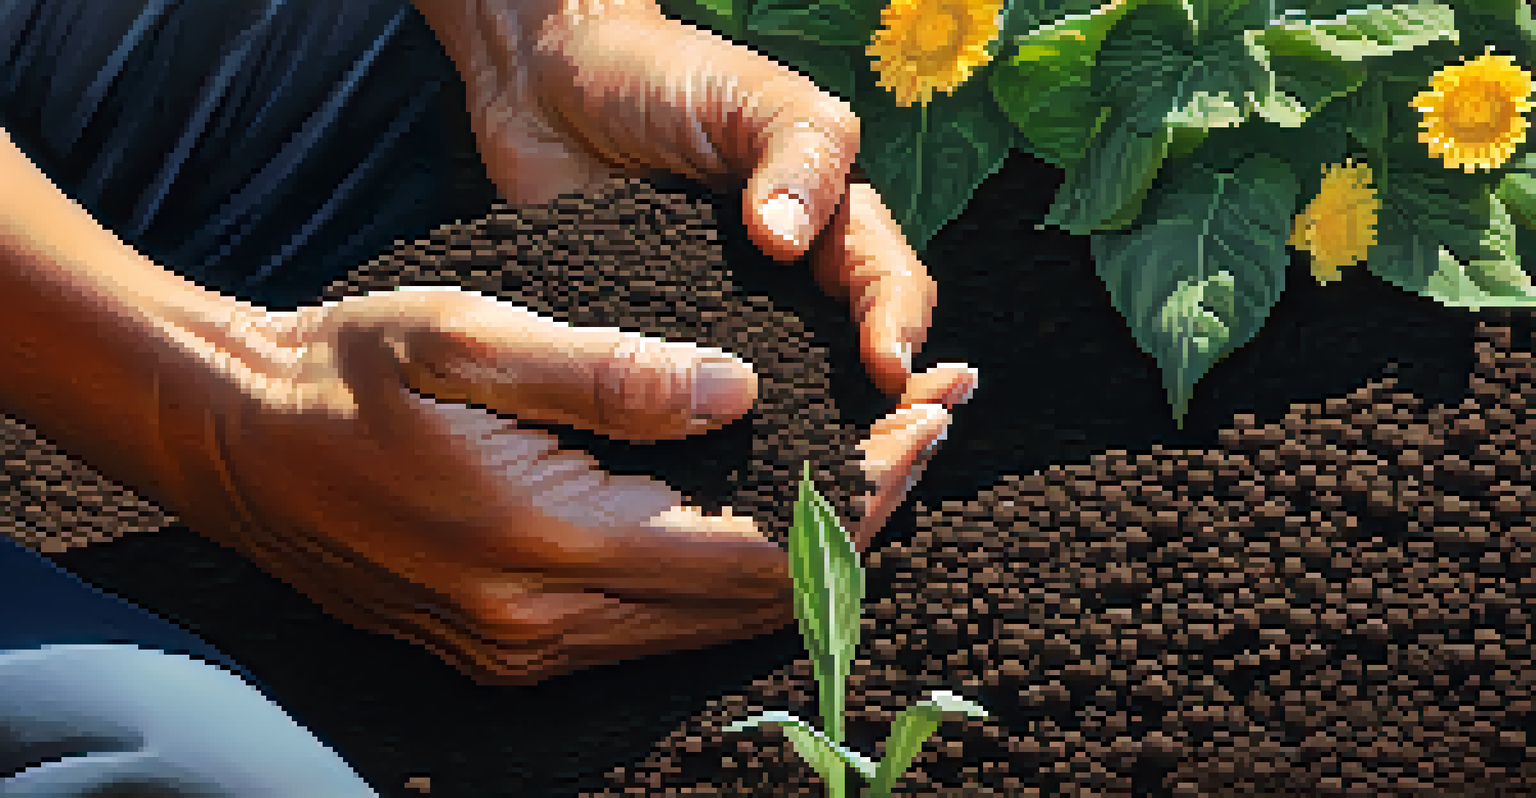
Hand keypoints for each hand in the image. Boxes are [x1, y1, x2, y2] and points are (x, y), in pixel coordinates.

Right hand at [164, 288, 973, 684]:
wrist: (231, 438)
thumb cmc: (344, 374)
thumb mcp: (470, 339)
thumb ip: (608, 372)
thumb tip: (738, 392)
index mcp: (547, 544)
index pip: (753, 551)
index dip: (854, 502)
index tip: (923, 436)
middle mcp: (544, 623)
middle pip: (745, 603)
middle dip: (851, 530)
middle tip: (923, 448)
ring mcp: (524, 650)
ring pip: (705, 626)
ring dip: (798, 559)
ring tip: (871, 479)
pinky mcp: (506, 647)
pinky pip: (650, 629)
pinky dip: (724, 581)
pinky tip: (766, 524)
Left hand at [414, 0, 974, 548]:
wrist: (548, 84)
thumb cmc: (665, 74)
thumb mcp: (752, 95)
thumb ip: (797, 151)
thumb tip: (794, 238)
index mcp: (832, 227)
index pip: (889, 287)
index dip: (899, 328)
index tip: (887, 369)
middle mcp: (790, 289)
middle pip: (849, 363)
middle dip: (872, 410)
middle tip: (875, 455)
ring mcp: (725, 325)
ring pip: (776, 397)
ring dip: (792, 438)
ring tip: (800, 480)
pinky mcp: (657, 348)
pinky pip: (688, 399)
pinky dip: (702, 437)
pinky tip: (704, 472)